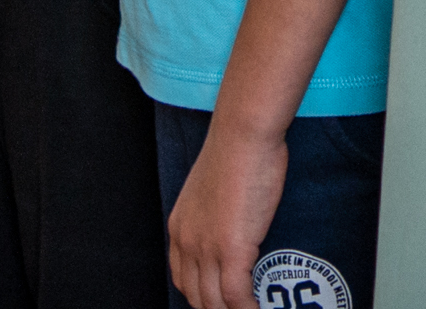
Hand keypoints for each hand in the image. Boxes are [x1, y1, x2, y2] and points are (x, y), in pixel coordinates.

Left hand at [164, 120, 289, 308]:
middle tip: (240, 307)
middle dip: (216, 308)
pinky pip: (237, 297)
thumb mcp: (214, 186)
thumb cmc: (238, 150)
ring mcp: (207, 248)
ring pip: (214, 302)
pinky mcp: (231, 250)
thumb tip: (235, 222)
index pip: (182, 279)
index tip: (220, 301)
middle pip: (196, 296)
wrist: (244, 135)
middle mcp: (187, 242)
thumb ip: (216, 210)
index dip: (201, 297)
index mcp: (180, 227)